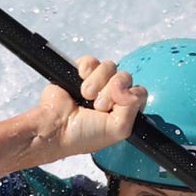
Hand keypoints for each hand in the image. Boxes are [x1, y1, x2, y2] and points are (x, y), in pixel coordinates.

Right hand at [32, 55, 147, 160]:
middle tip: (97, 107)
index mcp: (123, 110)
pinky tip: (78, 84)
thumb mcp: (118, 129)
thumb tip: (126, 86)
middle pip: (125, 77)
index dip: (128, 97)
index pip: (139, 92)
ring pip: (109, 67)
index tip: (113, 109)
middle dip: (111, 92)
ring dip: (97, 84)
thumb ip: (133, 108)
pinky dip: (85, 71)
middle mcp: (112, 95)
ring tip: (85, 97)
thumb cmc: (83, 135)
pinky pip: (92, 61)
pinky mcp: (81, 72)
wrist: (56, 128)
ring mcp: (97, 83)